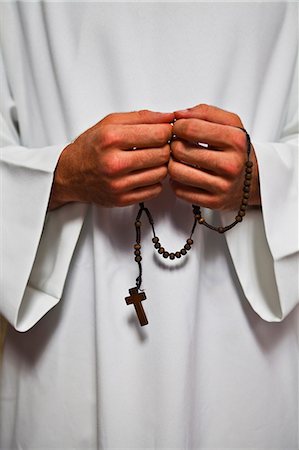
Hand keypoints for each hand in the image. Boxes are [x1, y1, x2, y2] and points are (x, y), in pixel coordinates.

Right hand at [49, 110, 173, 209]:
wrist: (70, 174)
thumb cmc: (90, 147)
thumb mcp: (110, 123)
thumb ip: (141, 117)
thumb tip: (169, 117)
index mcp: (111, 138)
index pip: (158, 134)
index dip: (167, 131)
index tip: (164, 131)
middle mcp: (114, 162)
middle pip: (162, 154)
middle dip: (165, 147)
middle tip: (158, 145)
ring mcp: (118, 184)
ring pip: (161, 173)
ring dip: (161, 165)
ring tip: (150, 159)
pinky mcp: (122, 199)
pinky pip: (155, 190)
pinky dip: (155, 181)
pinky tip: (144, 173)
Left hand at [168, 104, 260, 210]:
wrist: (254, 180)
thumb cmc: (237, 150)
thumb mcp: (230, 123)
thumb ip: (205, 112)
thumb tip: (178, 114)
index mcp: (235, 141)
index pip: (190, 128)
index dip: (177, 126)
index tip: (179, 128)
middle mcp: (230, 165)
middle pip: (180, 150)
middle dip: (174, 144)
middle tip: (179, 144)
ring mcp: (222, 186)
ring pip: (176, 172)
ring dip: (172, 163)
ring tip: (180, 159)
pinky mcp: (213, 202)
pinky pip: (179, 190)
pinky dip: (176, 181)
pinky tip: (185, 174)